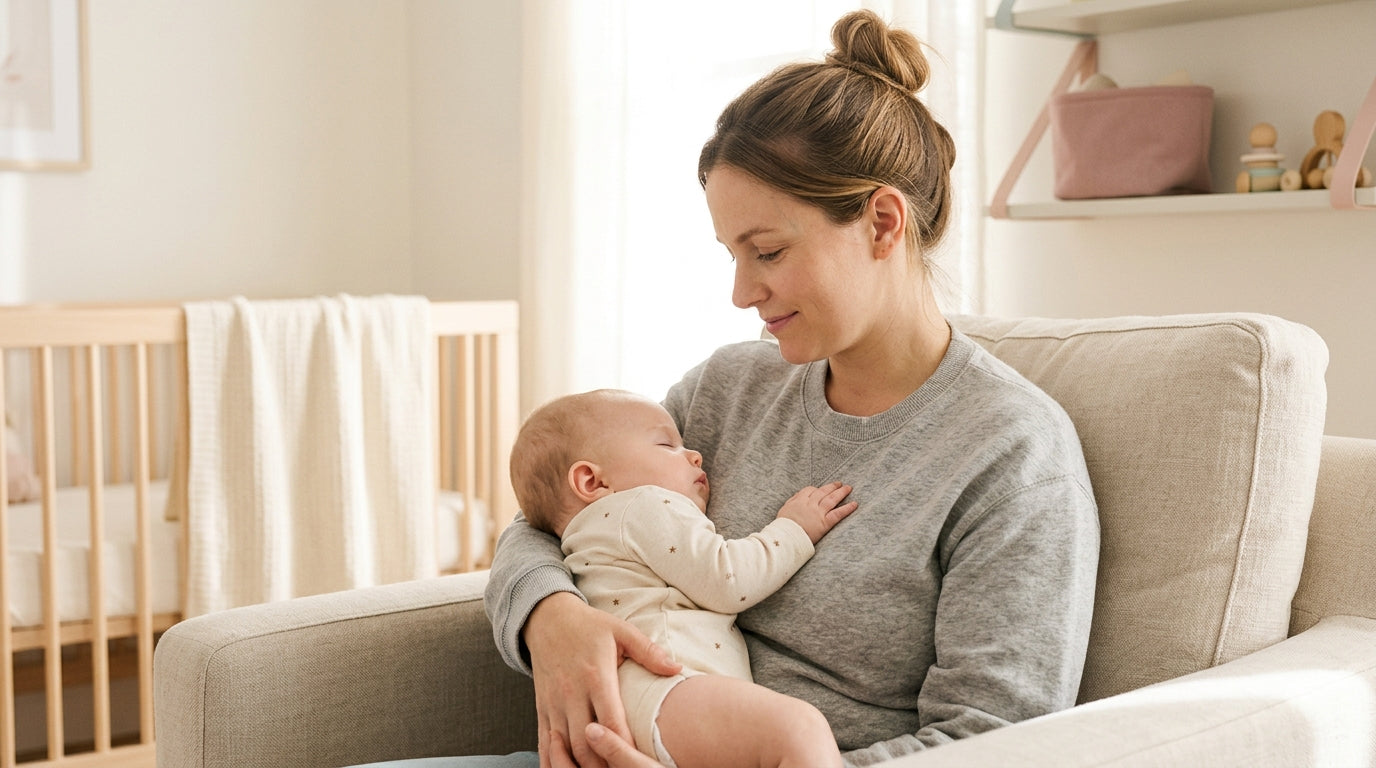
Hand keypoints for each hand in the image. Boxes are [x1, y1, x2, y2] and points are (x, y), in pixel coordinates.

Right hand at [526, 593, 680, 767]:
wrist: (546, 618)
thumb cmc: (588, 626)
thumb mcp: (620, 630)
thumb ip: (648, 651)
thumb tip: (677, 668)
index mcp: (595, 676)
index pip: (611, 721)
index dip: (625, 745)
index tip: (640, 758)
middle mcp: (571, 694)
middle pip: (586, 743)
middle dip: (604, 765)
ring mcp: (553, 704)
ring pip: (564, 748)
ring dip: (580, 767)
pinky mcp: (542, 709)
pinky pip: (544, 743)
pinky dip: (554, 762)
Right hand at [778, 481, 857, 543]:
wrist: (787, 537)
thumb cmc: (783, 526)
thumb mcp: (784, 510)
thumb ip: (792, 501)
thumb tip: (798, 496)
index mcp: (799, 500)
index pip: (810, 490)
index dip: (817, 489)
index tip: (821, 489)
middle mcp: (810, 504)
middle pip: (823, 492)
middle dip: (832, 487)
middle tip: (839, 483)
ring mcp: (818, 512)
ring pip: (832, 499)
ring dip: (841, 492)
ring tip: (848, 488)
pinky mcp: (825, 522)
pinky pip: (838, 513)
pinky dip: (847, 508)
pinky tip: (854, 504)